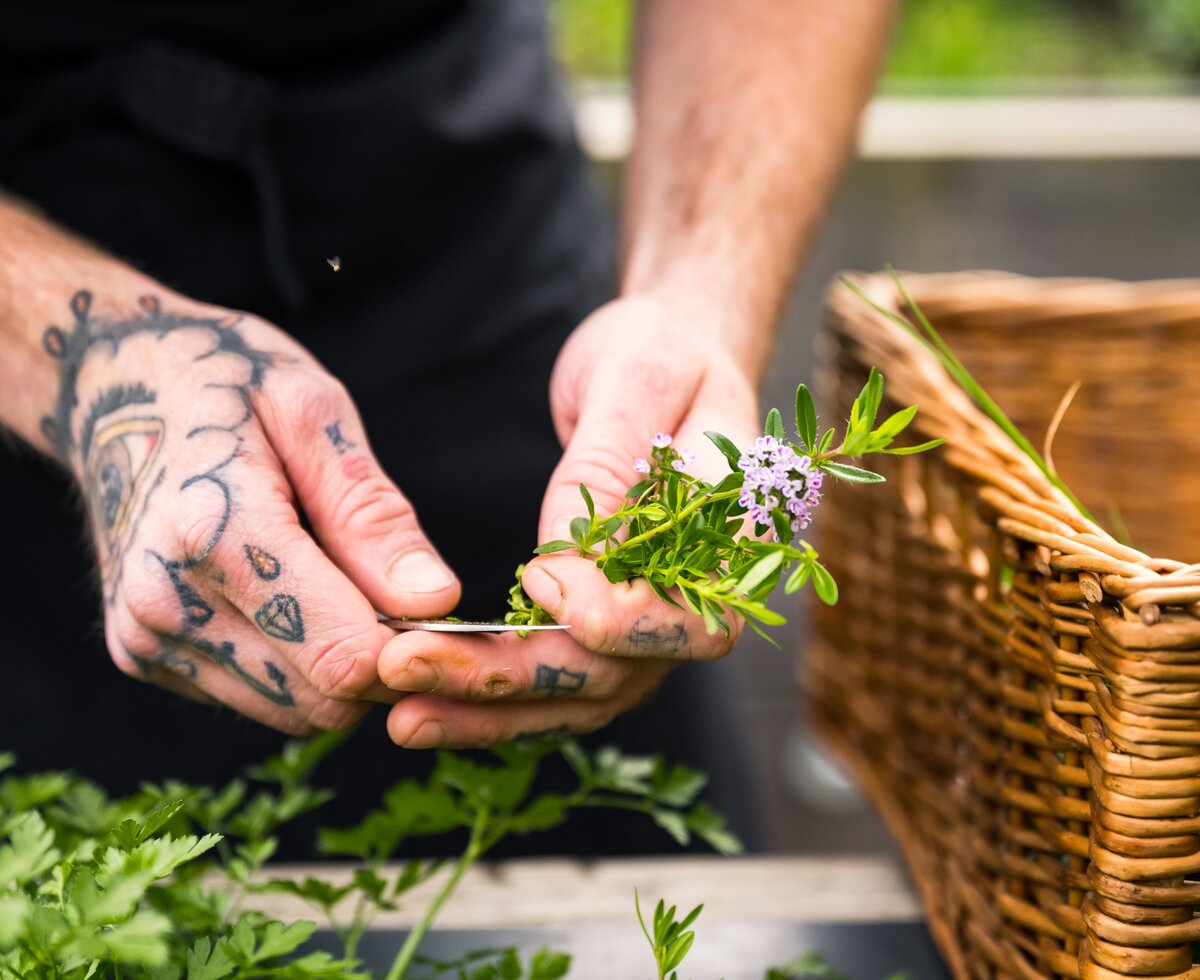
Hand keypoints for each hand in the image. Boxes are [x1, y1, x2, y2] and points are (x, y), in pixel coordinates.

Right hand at [51, 290, 458, 733]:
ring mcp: (145, 635)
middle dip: (383, 662)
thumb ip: (373, 516)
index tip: (439, 607)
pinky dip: (294, 665)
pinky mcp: (140, 656)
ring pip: (293, 711)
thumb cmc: (226, 383)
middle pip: (324, 697)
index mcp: (214, 531)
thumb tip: (437, 602)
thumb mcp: (314, 414)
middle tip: (398, 591)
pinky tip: (289, 595)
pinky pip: (256, 698)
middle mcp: (167, 600)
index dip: (414, 647)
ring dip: (338, 669)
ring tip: (339, 583)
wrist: (111, 386)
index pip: (343, 653)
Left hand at [379, 294, 761, 746]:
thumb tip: (569, 554)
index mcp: (734, 542)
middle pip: (618, 673)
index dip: (615, 617)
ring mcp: (653, 623)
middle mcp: (700, 600)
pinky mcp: (604, 627)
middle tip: (409, 664)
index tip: (539, 576)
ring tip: (401, 709)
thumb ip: (610, 461)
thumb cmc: (661, 356)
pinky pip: (555, 681)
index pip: (691, 623)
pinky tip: (423, 706)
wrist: (664, 361)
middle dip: (514, 677)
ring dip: (488, 708)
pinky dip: (490, 702)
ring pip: (578, 693)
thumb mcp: (638, 378)